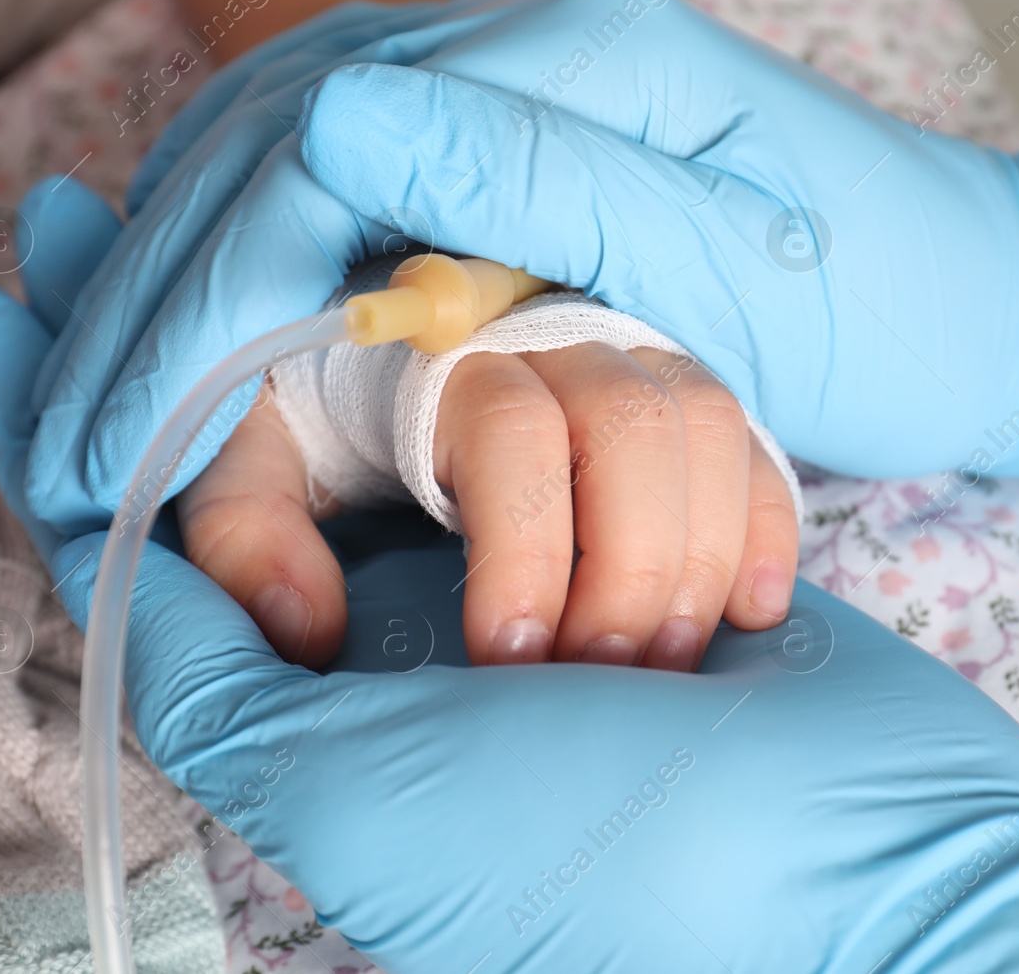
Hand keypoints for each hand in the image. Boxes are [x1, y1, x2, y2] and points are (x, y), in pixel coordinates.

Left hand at [0, 241, 1018, 973]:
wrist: (888, 879)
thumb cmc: (609, 862)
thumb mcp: (358, 793)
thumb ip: (208, 678)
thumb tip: (108, 555)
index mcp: (360, 679)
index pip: (201, 516)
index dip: (115, 401)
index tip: (53, 275)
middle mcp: (462, 610)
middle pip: (387, 430)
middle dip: (467, 479)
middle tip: (525, 589)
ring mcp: (591, 559)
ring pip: (557, 417)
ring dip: (624, 538)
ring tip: (666, 674)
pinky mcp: (701, 528)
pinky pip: (677, 431)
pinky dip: (709, 504)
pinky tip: (746, 607)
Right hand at [22, 0, 1018, 545]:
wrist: (971, 299)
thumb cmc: (880, 302)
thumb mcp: (726, 262)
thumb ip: (534, 187)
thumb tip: (335, 126)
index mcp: (571, 56)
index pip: (315, 154)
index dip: (201, 301)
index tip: (122, 436)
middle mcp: (512, 42)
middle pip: (264, 146)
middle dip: (152, 308)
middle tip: (70, 449)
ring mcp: (498, 83)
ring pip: (267, 163)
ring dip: (168, 294)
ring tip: (91, 415)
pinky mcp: (499, 145)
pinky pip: (322, 192)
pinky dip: (238, 278)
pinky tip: (184, 355)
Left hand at [178, 343, 797, 669]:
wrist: (393, 345)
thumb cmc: (322, 419)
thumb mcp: (251, 465)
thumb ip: (249, 534)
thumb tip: (305, 624)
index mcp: (447, 356)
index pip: (514, 432)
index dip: (524, 548)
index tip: (509, 657)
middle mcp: (558, 340)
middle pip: (633, 428)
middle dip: (628, 567)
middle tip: (601, 677)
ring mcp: (637, 359)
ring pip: (708, 429)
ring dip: (703, 553)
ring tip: (672, 662)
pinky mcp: (689, 398)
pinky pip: (755, 444)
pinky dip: (769, 526)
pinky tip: (755, 612)